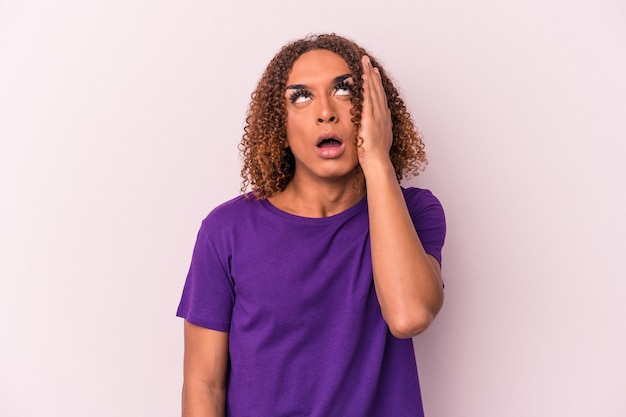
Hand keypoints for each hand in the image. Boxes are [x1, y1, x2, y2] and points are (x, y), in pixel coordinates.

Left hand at [358, 55, 393, 174]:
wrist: (378, 163)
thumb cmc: (376, 156)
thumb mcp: (378, 139)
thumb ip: (377, 128)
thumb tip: (378, 121)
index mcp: (383, 119)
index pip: (380, 97)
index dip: (377, 85)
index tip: (373, 74)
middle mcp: (382, 114)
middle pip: (378, 90)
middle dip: (373, 75)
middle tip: (368, 61)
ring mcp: (377, 115)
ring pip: (374, 90)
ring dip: (370, 75)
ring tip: (365, 62)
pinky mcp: (370, 118)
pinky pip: (369, 98)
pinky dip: (368, 86)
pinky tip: (364, 76)